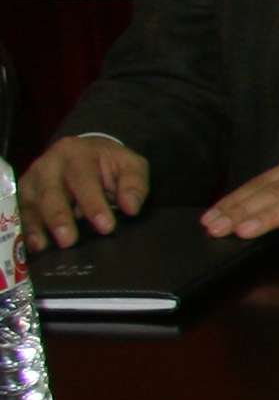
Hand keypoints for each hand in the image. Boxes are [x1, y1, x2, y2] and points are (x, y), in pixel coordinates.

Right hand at [19, 135, 151, 250]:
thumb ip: (134, 183)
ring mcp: (32, 180)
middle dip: (59, 218)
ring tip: (46, 246)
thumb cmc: (109, 164)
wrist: (84, 153)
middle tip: (68, 240)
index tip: (105, 227)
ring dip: (38, 226)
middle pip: (51, 193)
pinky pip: (23, 214)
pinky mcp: (24, 195)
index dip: (93, 204)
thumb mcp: (130, 165)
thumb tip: (131, 207)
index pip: (83, 179)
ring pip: (32, 204)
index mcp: (76, 152)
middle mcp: (48, 165)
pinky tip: (35, 246)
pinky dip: (28, 230)